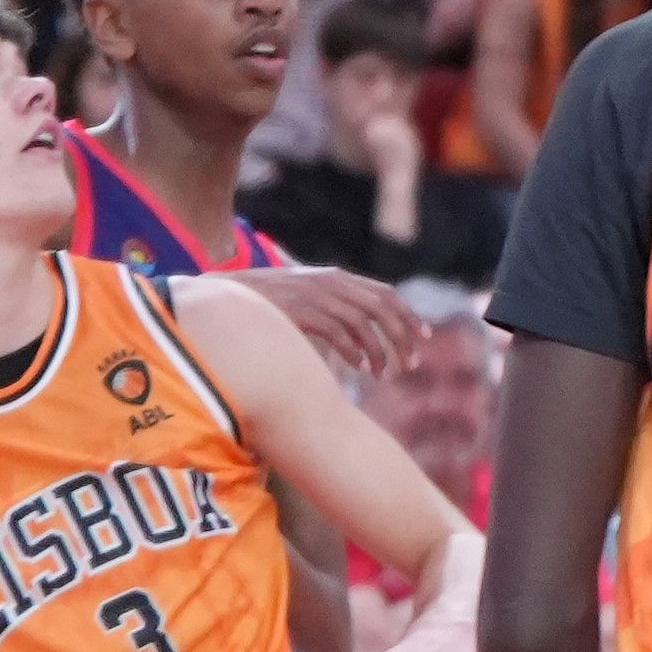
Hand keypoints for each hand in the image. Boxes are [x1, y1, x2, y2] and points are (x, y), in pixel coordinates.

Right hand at [256, 264, 422, 386]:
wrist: (226, 295)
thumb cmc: (269, 304)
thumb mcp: (308, 298)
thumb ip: (335, 309)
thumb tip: (362, 340)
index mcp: (337, 278)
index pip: (385, 293)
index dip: (409, 314)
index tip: (425, 337)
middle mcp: (331, 283)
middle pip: (382, 308)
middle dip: (402, 337)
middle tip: (411, 365)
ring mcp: (316, 296)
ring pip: (363, 323)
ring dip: (378, 351)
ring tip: (382, 374)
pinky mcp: (301, 311)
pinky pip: (337, 333)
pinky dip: (352, 351)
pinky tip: (358, 368)